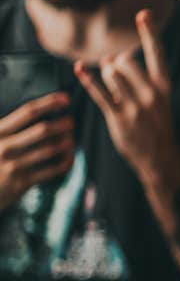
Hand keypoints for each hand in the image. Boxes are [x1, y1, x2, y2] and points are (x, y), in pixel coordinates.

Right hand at [0, 92, 74, 210]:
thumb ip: (9, 128)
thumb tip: (39, 111)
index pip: (27, 111)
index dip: (49, 103)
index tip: (65, 99)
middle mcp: (5, 146)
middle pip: (42, 130)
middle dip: (62, 124)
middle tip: (71, 122)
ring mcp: (13, 165)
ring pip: (50, 150)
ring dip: (66, 143)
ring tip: (71, 139)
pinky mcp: (21, 182)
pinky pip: (51, 170)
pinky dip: (64, 163)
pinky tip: (69, 158)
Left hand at [73, 9, 179, 182]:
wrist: (160, 156)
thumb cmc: (156, 123)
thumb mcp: (155, 98)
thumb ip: (135, 77)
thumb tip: (110, 58)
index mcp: (164, 87)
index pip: (157, 54)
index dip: (150, 33)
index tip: (143, 13)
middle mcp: (151, 94)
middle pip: (125, 61)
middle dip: (116, 62)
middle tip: (117, 73)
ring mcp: (135, 106)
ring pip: (111, 73)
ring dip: (106, 75)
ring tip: (114, 87)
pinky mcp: (119, 117)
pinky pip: (99, 92)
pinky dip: (87, 79)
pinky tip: (78, 68)